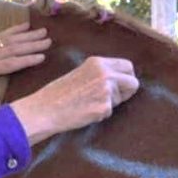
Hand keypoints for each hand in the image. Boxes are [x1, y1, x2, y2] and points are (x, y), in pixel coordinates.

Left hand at [0, 21, 50, 110]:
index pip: (10, 64)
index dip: (26, 60)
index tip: (42, 57)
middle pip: (12, 48)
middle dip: (32, 44)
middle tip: (49, 40)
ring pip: (8, 40)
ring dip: (26, 35)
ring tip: (43, 31)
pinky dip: (13, 30)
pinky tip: (24, 26)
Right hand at [10, 56, 139, 144]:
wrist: (44, 110)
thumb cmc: (57, 93)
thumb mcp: (80, 73)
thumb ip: (99, 73)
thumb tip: (119, 79)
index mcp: (98, 62)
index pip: (127, 66)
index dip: (126, 77)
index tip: (121, 85)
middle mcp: (105, 74)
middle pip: (133, 82)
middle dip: (126, 91)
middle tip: (112, 98)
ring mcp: (106, 91)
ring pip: (120, 99)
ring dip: (109, 104)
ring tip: (87, 104)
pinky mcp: (104, 107)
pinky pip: (110, 112)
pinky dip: (100, 114)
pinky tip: (84, 112)